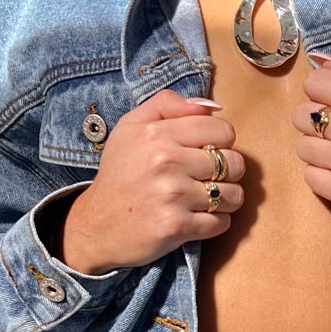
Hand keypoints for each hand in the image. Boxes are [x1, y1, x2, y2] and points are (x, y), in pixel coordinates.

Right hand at [56, 90, 245, 274]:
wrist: (96, 225)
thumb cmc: (119, 174)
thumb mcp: (130, 127)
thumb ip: (167, 105)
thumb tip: (212, 106)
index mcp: (158, 134)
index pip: (222, 131)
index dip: (221, 142)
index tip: (206, 153)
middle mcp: (166, 162)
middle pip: (234, 163)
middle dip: (228, 172)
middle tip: (209, 179)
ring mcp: (173, 196)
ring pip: (233, 195)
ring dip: (226, 200)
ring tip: (206, 200)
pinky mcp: (177, 227)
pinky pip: (222, 223)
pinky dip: (215, 223)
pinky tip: (197, 218)